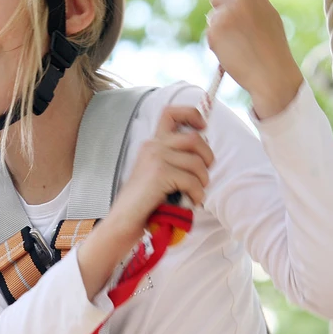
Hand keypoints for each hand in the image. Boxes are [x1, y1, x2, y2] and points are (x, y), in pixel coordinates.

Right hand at [76, 105, 212, 295]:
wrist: (125, 220)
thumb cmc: (146, 201)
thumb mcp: (159, 173)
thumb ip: (175, 158)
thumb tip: (204, 153)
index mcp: (153, 143)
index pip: (171, 113)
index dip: (192, 114)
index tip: (202, 127)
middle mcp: (153, 146)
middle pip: (194, 138)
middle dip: (207, 157)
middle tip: (203, 175)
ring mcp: (155, 158)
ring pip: (196, 162)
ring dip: (203, 180)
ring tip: (196, 192)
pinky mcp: (160, 174)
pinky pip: (192, 180)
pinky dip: (198, 193)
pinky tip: (192, 201)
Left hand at [206, 0, 303, 117]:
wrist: (270, 74)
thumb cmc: (272, 45)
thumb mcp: (268, 14)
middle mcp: (236, 2)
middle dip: (222, 8)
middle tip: (236, 26)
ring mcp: (223, 18)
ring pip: (212, 16)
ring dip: (220, 26)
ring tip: (239, 41)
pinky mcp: (214, 34)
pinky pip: (210, 33)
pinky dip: (217, 41)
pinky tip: (233, 51)